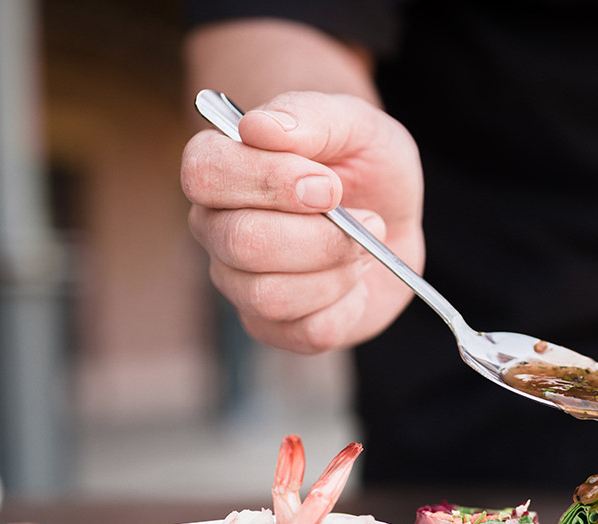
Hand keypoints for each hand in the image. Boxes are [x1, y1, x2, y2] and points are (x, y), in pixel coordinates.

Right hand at [181, 90, 424, 352]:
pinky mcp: (275, 327)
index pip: (205, 175)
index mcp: (220, 169)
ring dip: (336, 272)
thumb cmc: (362, 161)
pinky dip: (347, 307)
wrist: (392, 211)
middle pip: (242, 243)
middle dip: (320, 236)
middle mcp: (218, 229)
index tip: (330, 185)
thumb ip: (310, 116)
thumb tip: (257, 127)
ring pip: (270, 296)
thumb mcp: (355, 122)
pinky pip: (305, 333)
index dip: (270, 182)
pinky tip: (355, 280)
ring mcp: (240, 283)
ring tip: (364, 249)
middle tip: (366, 220)